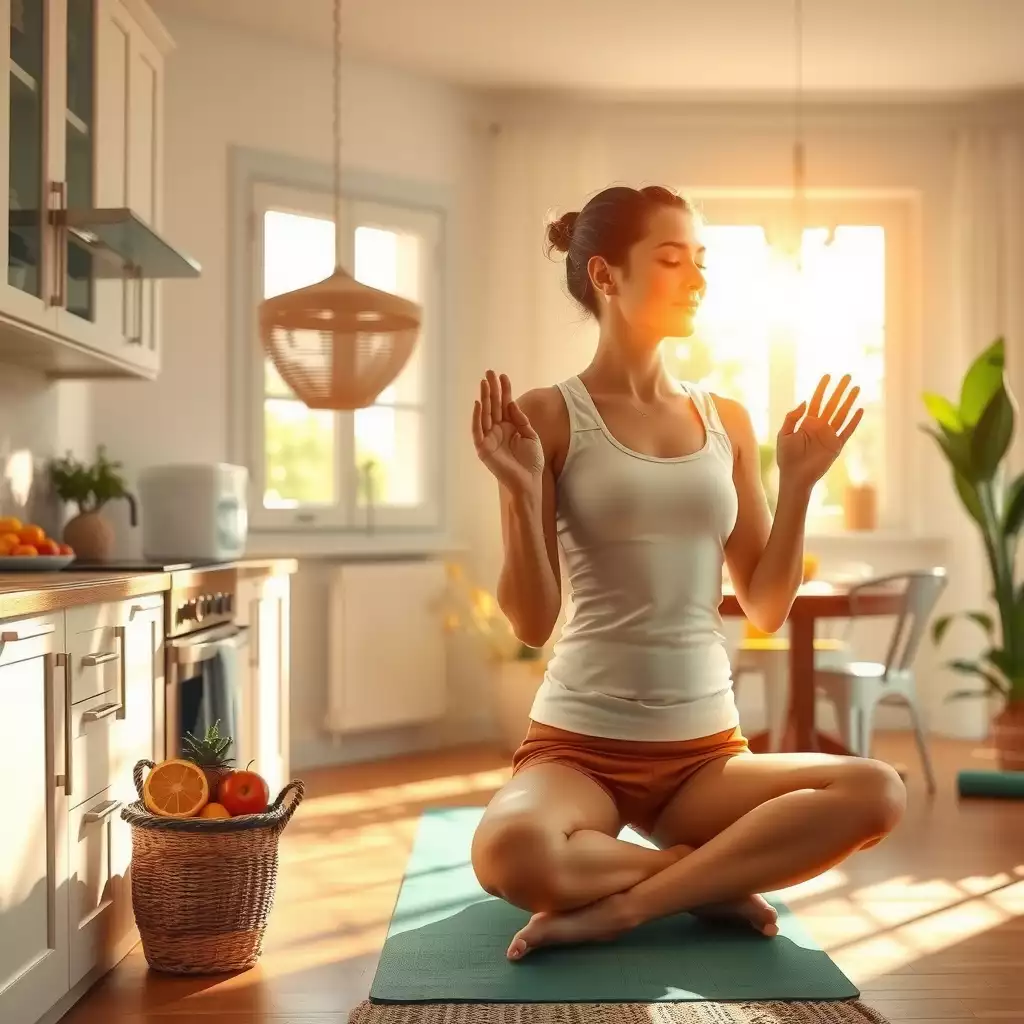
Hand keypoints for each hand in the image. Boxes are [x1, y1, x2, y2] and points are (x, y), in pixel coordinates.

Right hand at [472, 370, 543, 493]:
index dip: (504, 390)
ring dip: (485, 398)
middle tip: (489, 372)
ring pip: (485, 414)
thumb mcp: (530, 435)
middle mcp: (497, 430)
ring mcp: (489, 438)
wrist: (529, 481)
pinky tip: (479, 403)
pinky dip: (477, 417)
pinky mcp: (483, 448)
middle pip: (494, 406)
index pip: (505, 404)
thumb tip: (510, 403)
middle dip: (491, 389)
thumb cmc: (531, 461)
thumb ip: (521, 419)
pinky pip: (478, 430)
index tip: (503, 376)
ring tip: (485, 383)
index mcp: (509, 426)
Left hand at [776, 374, 862, 492]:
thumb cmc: (786, 457)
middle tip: (847, 376)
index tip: (827, 376)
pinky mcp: (836, 446)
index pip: (816, 401)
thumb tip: (805, 401)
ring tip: (856, 388)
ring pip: (841, 414)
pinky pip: (847, 431)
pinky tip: (860, 410)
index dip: (821, 389)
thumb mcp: (784, 434)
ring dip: (849, 402)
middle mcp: (820, 427)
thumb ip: (792, 417)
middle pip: (832, 404)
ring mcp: (829, 436)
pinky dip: (853, 422)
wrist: (794, 476)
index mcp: (807, 422)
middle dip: (839, 390)